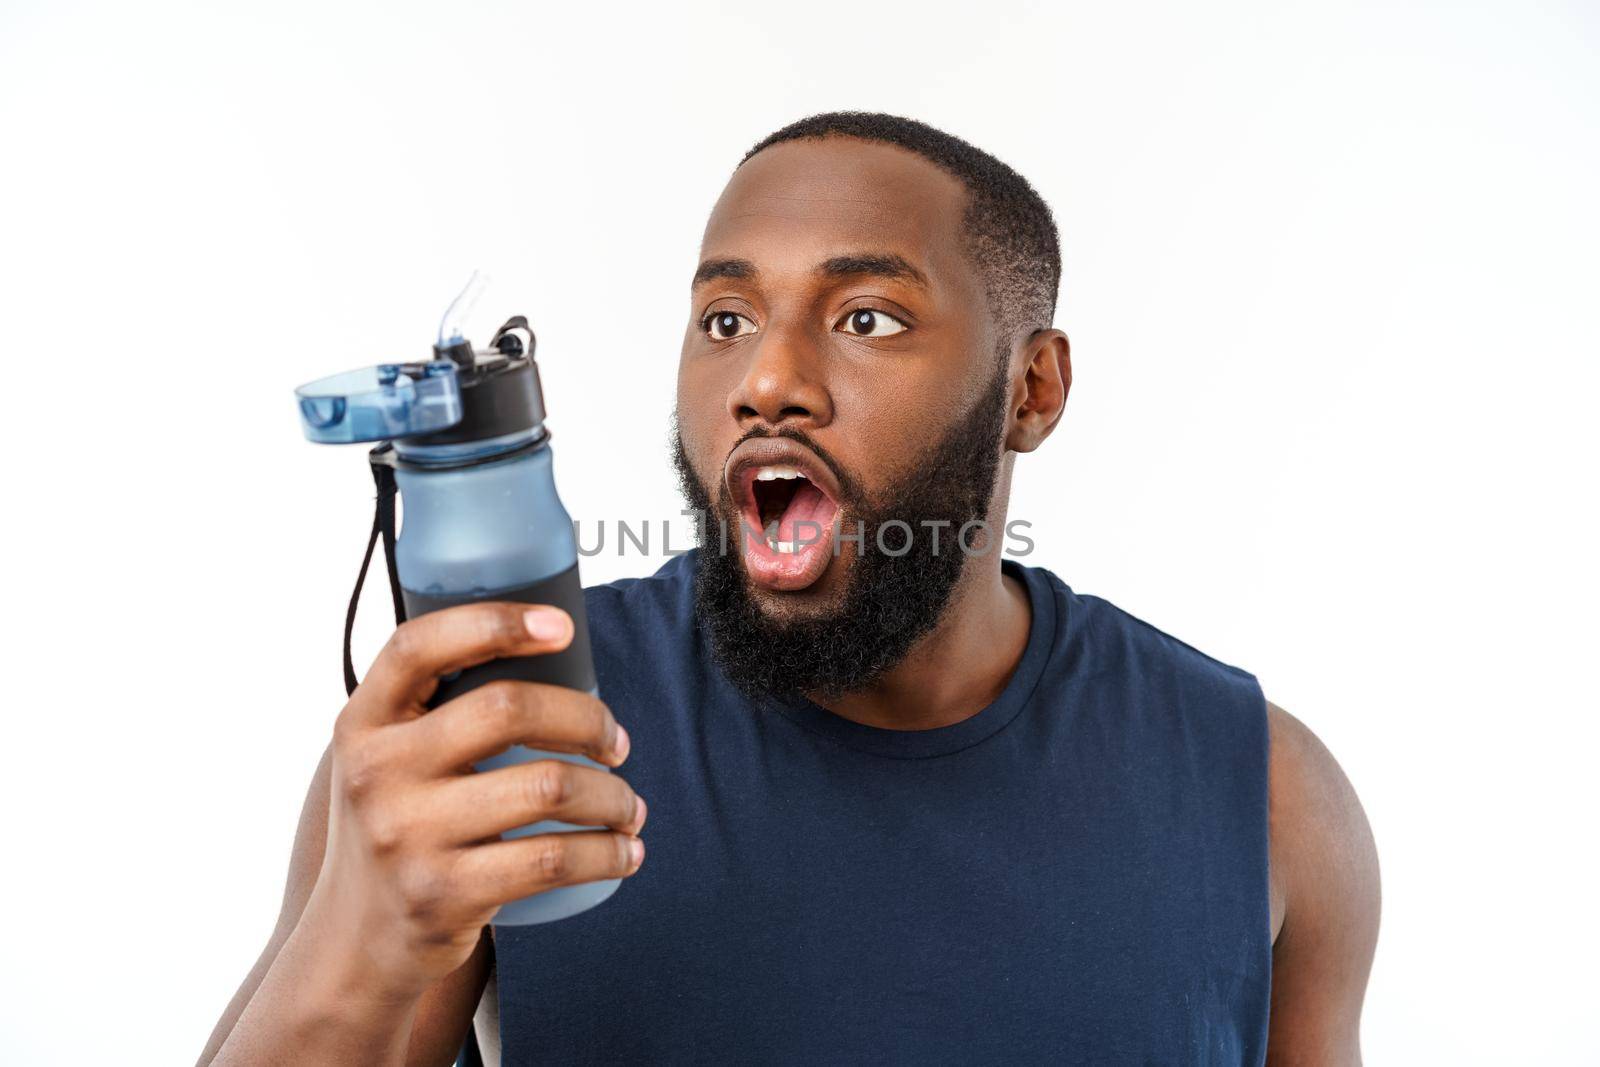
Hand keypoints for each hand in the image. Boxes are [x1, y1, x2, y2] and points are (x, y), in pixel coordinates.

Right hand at [302, 601, 645, 1003]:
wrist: (353, 943)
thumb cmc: (397, 828)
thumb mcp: (385, 760)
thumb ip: (434, 709)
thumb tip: (545, 650)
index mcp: (364, 722)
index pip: (421, 645)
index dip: (496, 622)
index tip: (562, 627)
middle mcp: (377, 772)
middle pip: (508, 709)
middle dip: (587, 719)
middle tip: (616, 743)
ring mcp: (408, 835)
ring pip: (548, 786)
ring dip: (612, 796)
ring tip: (628, 807)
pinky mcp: (444, 894)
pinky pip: (552, 859)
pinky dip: (606, 853)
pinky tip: (624, 852)